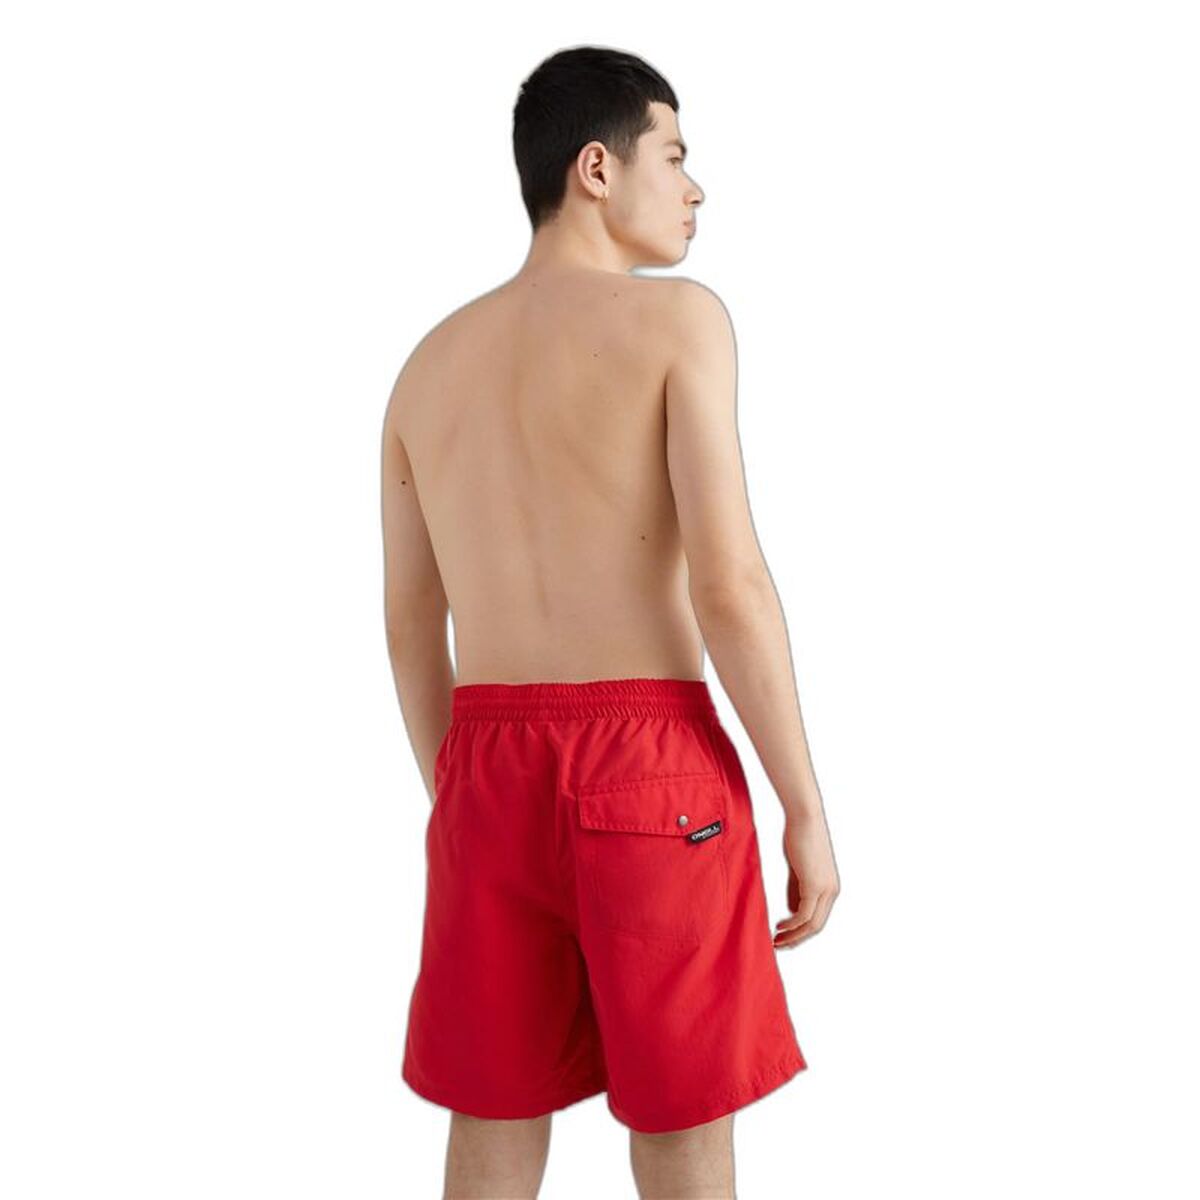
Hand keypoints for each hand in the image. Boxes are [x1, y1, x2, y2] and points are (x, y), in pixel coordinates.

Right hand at [773, 809, 838, 949]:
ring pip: (811, 924)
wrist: (804, 817)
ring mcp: (825, 889)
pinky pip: (803, 914)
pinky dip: (791, 924)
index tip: (784, 936)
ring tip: (777, 940)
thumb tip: (792, 910)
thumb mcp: (798, 869)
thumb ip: (797, 890)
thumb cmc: (799, 837)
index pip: (818, 919)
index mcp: (830, 887)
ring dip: (793, 936)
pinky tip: (780, 926)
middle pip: (817, 926)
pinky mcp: (814, 885)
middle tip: (779, 945)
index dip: (801, 932)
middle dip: (797, 939)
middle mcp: (832, 891)